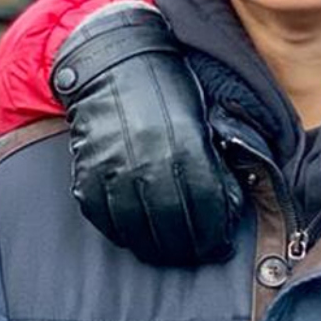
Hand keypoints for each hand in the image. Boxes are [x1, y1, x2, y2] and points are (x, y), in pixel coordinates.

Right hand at [51, 1, 241, 265]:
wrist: (115, 65)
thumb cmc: (170, 92)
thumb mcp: (203, 119)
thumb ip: (217, 161)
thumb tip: (233, 205)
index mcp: (186, 147)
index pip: (206, 208)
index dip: (215, 234)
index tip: (221, 248)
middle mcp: (149, 162)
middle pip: (172, 224)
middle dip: (189, 247)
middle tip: (198, 255)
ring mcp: (114, 170)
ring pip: (137, 227)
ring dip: (155, 247)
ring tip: (169, 253)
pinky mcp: (87, 173)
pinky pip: (103, 217)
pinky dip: (121, 233)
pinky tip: (135, 238)